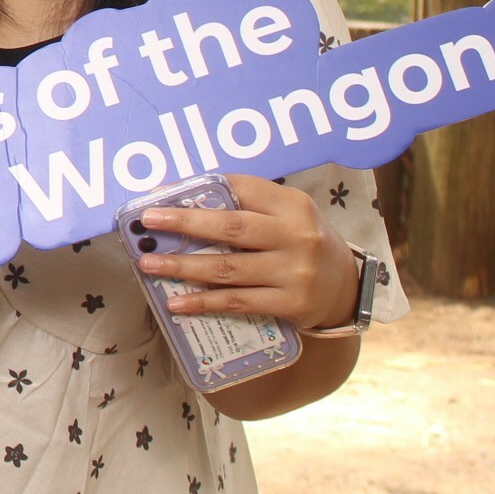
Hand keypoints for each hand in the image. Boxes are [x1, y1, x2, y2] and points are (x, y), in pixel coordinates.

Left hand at [136, 174, 361, 331]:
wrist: (346, 287)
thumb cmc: (301, 241)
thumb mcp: (286, 213)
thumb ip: (247, 203)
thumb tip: (182, 198)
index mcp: (292, 205)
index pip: (240, 190)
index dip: (198, 191)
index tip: (160, 196)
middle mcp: (296, 236)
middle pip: (231, 227)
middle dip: (185, 223)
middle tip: (148, 222)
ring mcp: (294, 272)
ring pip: (228, 269)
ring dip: (183, 267)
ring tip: (149, 265)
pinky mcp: (291, 304)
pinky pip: (237, 302)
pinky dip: (204, 302)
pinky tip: (177, 302)